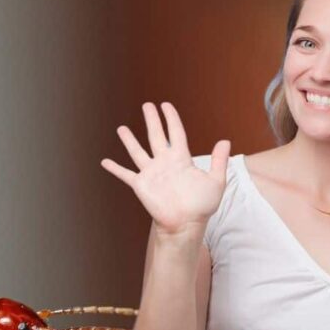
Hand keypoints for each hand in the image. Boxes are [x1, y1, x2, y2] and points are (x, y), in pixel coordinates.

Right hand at [101, 102, 230, 235]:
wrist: (185, 224)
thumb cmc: (201, 206)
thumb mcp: (215, 181)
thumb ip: (219, 161)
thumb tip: (225, 140)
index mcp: (181, 159)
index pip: (176, 133)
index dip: (171, 118)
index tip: (166, 105)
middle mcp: (164, 163)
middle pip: (156, 135)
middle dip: (151, 120)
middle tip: (146, 105)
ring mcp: (151, 173)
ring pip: (137, 151)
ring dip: (129, 140)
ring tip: (121, 128)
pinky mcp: (141, 185)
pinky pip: (125, 174)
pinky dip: (115, 168)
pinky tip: (104, 162)